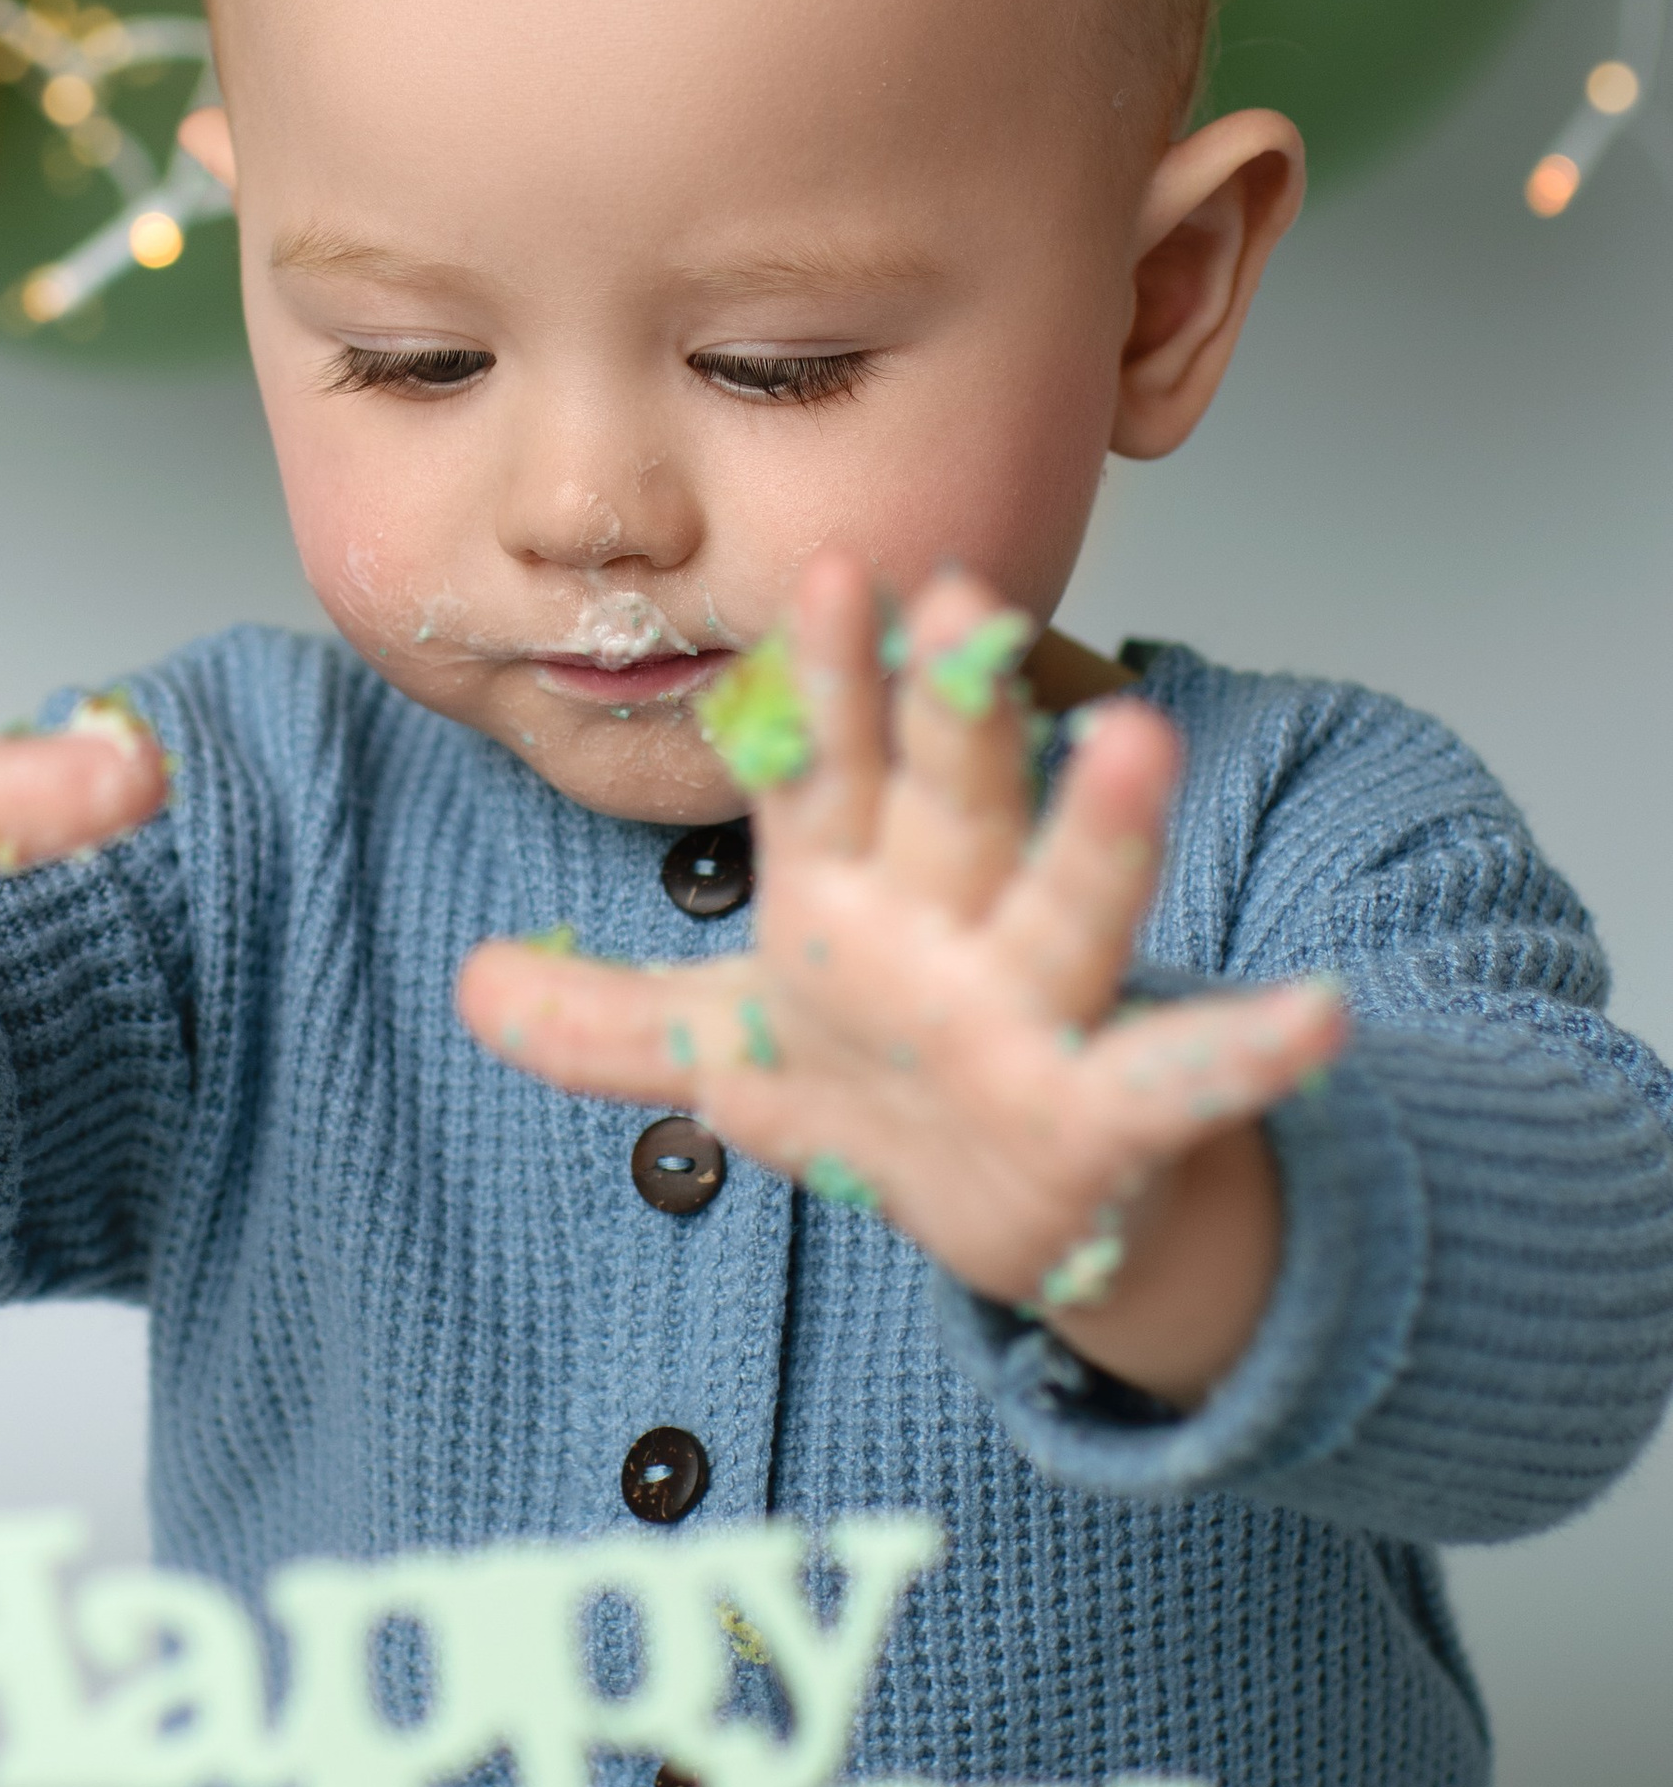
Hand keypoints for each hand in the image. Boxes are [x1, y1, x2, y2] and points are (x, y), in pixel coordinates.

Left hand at [455, 554, 1345, 1404]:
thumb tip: (470, 985)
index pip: (827, 767)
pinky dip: (1250, 1050)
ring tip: (1138, 737)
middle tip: (960, 597)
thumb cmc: (892, 1089)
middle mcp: (954, 921)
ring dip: (1100, 828)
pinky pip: (1182, 1077)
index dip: (828, 681)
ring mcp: (1036, 1009)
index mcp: (857, 889)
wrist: (1026, 1209)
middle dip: (951, 708)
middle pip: (950, 798)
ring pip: (1068, 905)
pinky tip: (1317, 1019)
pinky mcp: (1105, 1113)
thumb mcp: (738, 1056)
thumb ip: (608, 1023)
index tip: (824, 576)